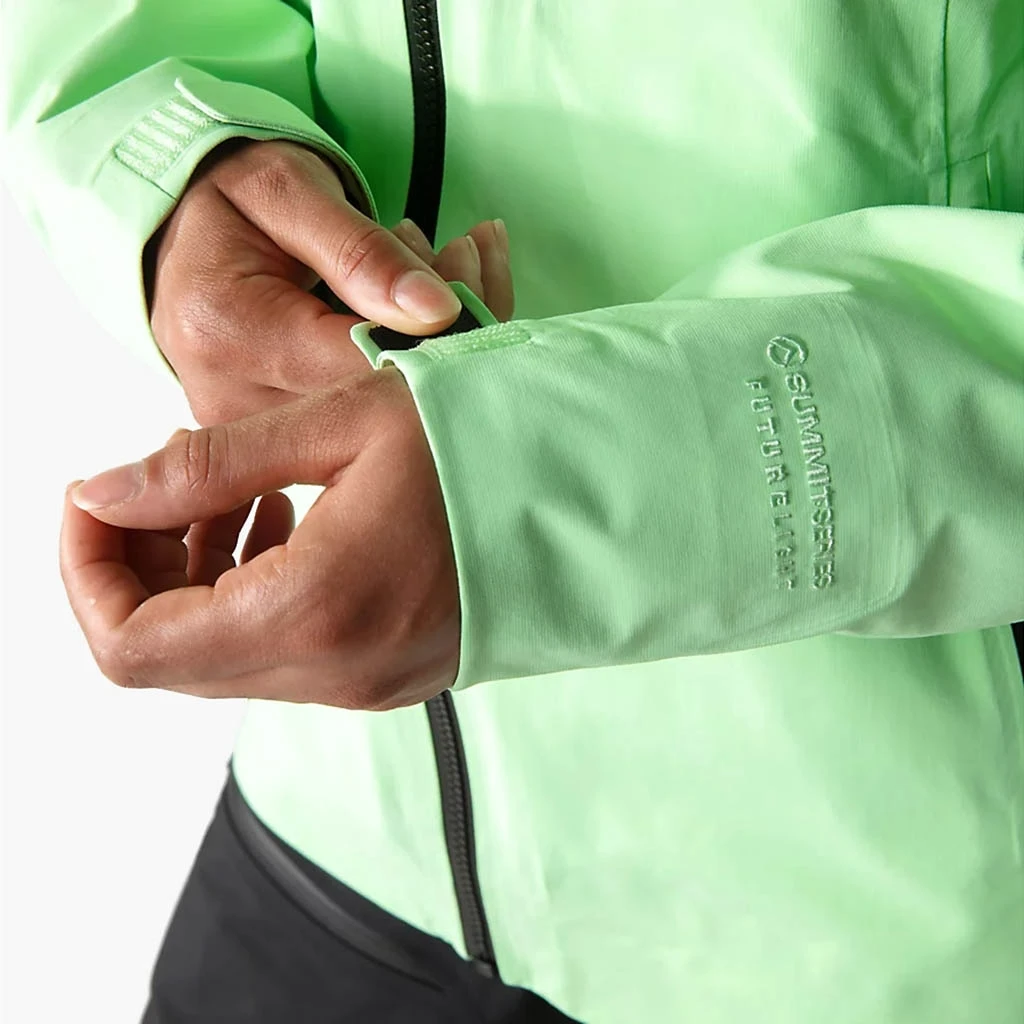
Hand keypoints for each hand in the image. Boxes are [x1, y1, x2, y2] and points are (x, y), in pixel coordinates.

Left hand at [61, 369, 457, 709]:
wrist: (601, 490)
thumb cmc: (488, 436)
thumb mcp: (339, 423)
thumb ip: (205, 465)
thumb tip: (102, 493)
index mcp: (315, 607)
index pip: (129, 645)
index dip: (82, 571)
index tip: (92, 495)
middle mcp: (336, 671)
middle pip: (166, 660)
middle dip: (135, 569)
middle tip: (166, 482)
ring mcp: (365, 685)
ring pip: (222, 659)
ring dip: (196, 578)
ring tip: (236, 492)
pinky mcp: (387, 675)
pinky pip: (281, 656)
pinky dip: (252, 595)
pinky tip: (286, 520)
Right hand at [148, 138, 511, 423]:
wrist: (182, 227)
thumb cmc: (232, 196)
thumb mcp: (291, 191)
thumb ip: (360, 251)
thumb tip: (436, 312)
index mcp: (227, 332)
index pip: (362, 360)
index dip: (432, 328)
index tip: (466, 272)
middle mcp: (231, 399)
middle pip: (374, 395)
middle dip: (439, 334)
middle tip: (464, 259)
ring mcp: (250, 429)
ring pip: (375, 412)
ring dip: (428, 347)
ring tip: (444, 268)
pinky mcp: (272, 439)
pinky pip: (359, 413)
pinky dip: (403, 361)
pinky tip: (420, 310)